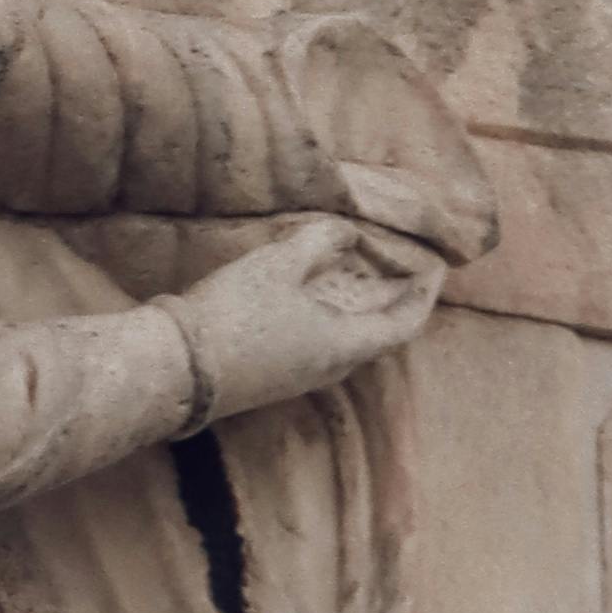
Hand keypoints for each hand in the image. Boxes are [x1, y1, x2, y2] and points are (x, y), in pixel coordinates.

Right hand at [175, 210, 445, 420]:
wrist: (176, 369)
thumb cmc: (235, 314)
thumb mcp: (279, 265)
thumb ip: (320, 242)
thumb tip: (347, 232)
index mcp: (344, 346)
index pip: (405, 324)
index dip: (424, 294)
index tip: (435, 268)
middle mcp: (329, 369)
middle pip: (377, 336)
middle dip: (392, 300)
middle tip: (398, 267)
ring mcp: (299, 380)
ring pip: (346, 342)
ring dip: (358, 309)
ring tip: (356, 275)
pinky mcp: (272, 380)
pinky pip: (318, 346)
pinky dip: (329, 318)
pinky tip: (310, 296)